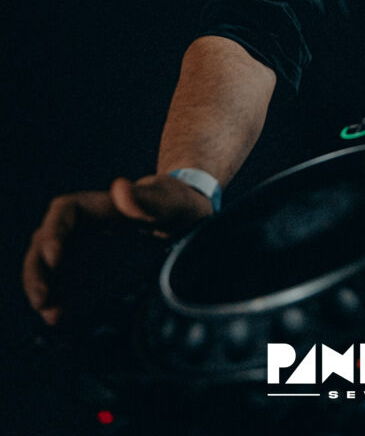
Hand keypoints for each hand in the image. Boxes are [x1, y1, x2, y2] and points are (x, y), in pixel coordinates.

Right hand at [22, 174, 212, 325]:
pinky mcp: (92, 270)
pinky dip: (59, 299)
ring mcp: (86, 249)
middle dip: (37, 269)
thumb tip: (119, 186)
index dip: (53, 232)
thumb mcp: (169, 200)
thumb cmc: (176, 204)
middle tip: (42, 299)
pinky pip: (66, 283)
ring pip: (49, 265)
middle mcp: (86, 226)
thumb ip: (148, 198)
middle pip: (46, 241)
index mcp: (100, 205)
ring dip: (43, 288)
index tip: (54, 258)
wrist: (187, 221)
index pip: (64, 211)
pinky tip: (59, 318)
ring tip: (49, 314)